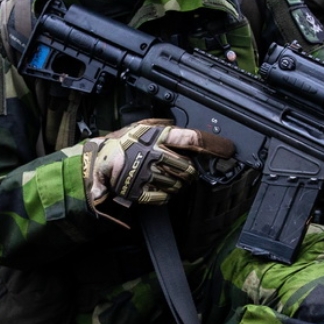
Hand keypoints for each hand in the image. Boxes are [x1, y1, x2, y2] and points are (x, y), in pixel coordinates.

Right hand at [83, 119, 233, 209]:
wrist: (95, 162)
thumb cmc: (121, 143)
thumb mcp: (141, 126)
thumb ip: (163, 125)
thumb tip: (182, 127)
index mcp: (157, 135)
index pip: (192, 139)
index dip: (214, 145)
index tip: (228, 150)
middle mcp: (154, 154)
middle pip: (189, 169)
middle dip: (190, 173)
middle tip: (182, 171)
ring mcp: (147, 174)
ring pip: (178, 185)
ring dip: (176, 184)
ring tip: (162, 176)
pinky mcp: (140, 191)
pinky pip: (165, 197)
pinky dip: (164, 195)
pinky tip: (155, 187)